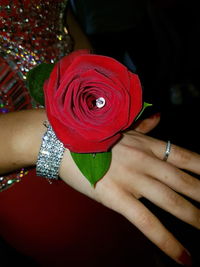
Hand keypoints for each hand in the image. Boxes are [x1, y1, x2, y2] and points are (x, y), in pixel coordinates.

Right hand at [60, 128, 198, 265]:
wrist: (61, 142)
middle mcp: (145, 162)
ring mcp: (133, 180)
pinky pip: (147, 223)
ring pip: (172, 201)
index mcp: (147, 145)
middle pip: (184, 181)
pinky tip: (184, 258)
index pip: (185, 157)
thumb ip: (144, 126)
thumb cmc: (92, 136)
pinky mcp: (117, 199)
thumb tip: (159, 117)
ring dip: (195, 217)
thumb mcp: (122, 129)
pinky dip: (167, 241)